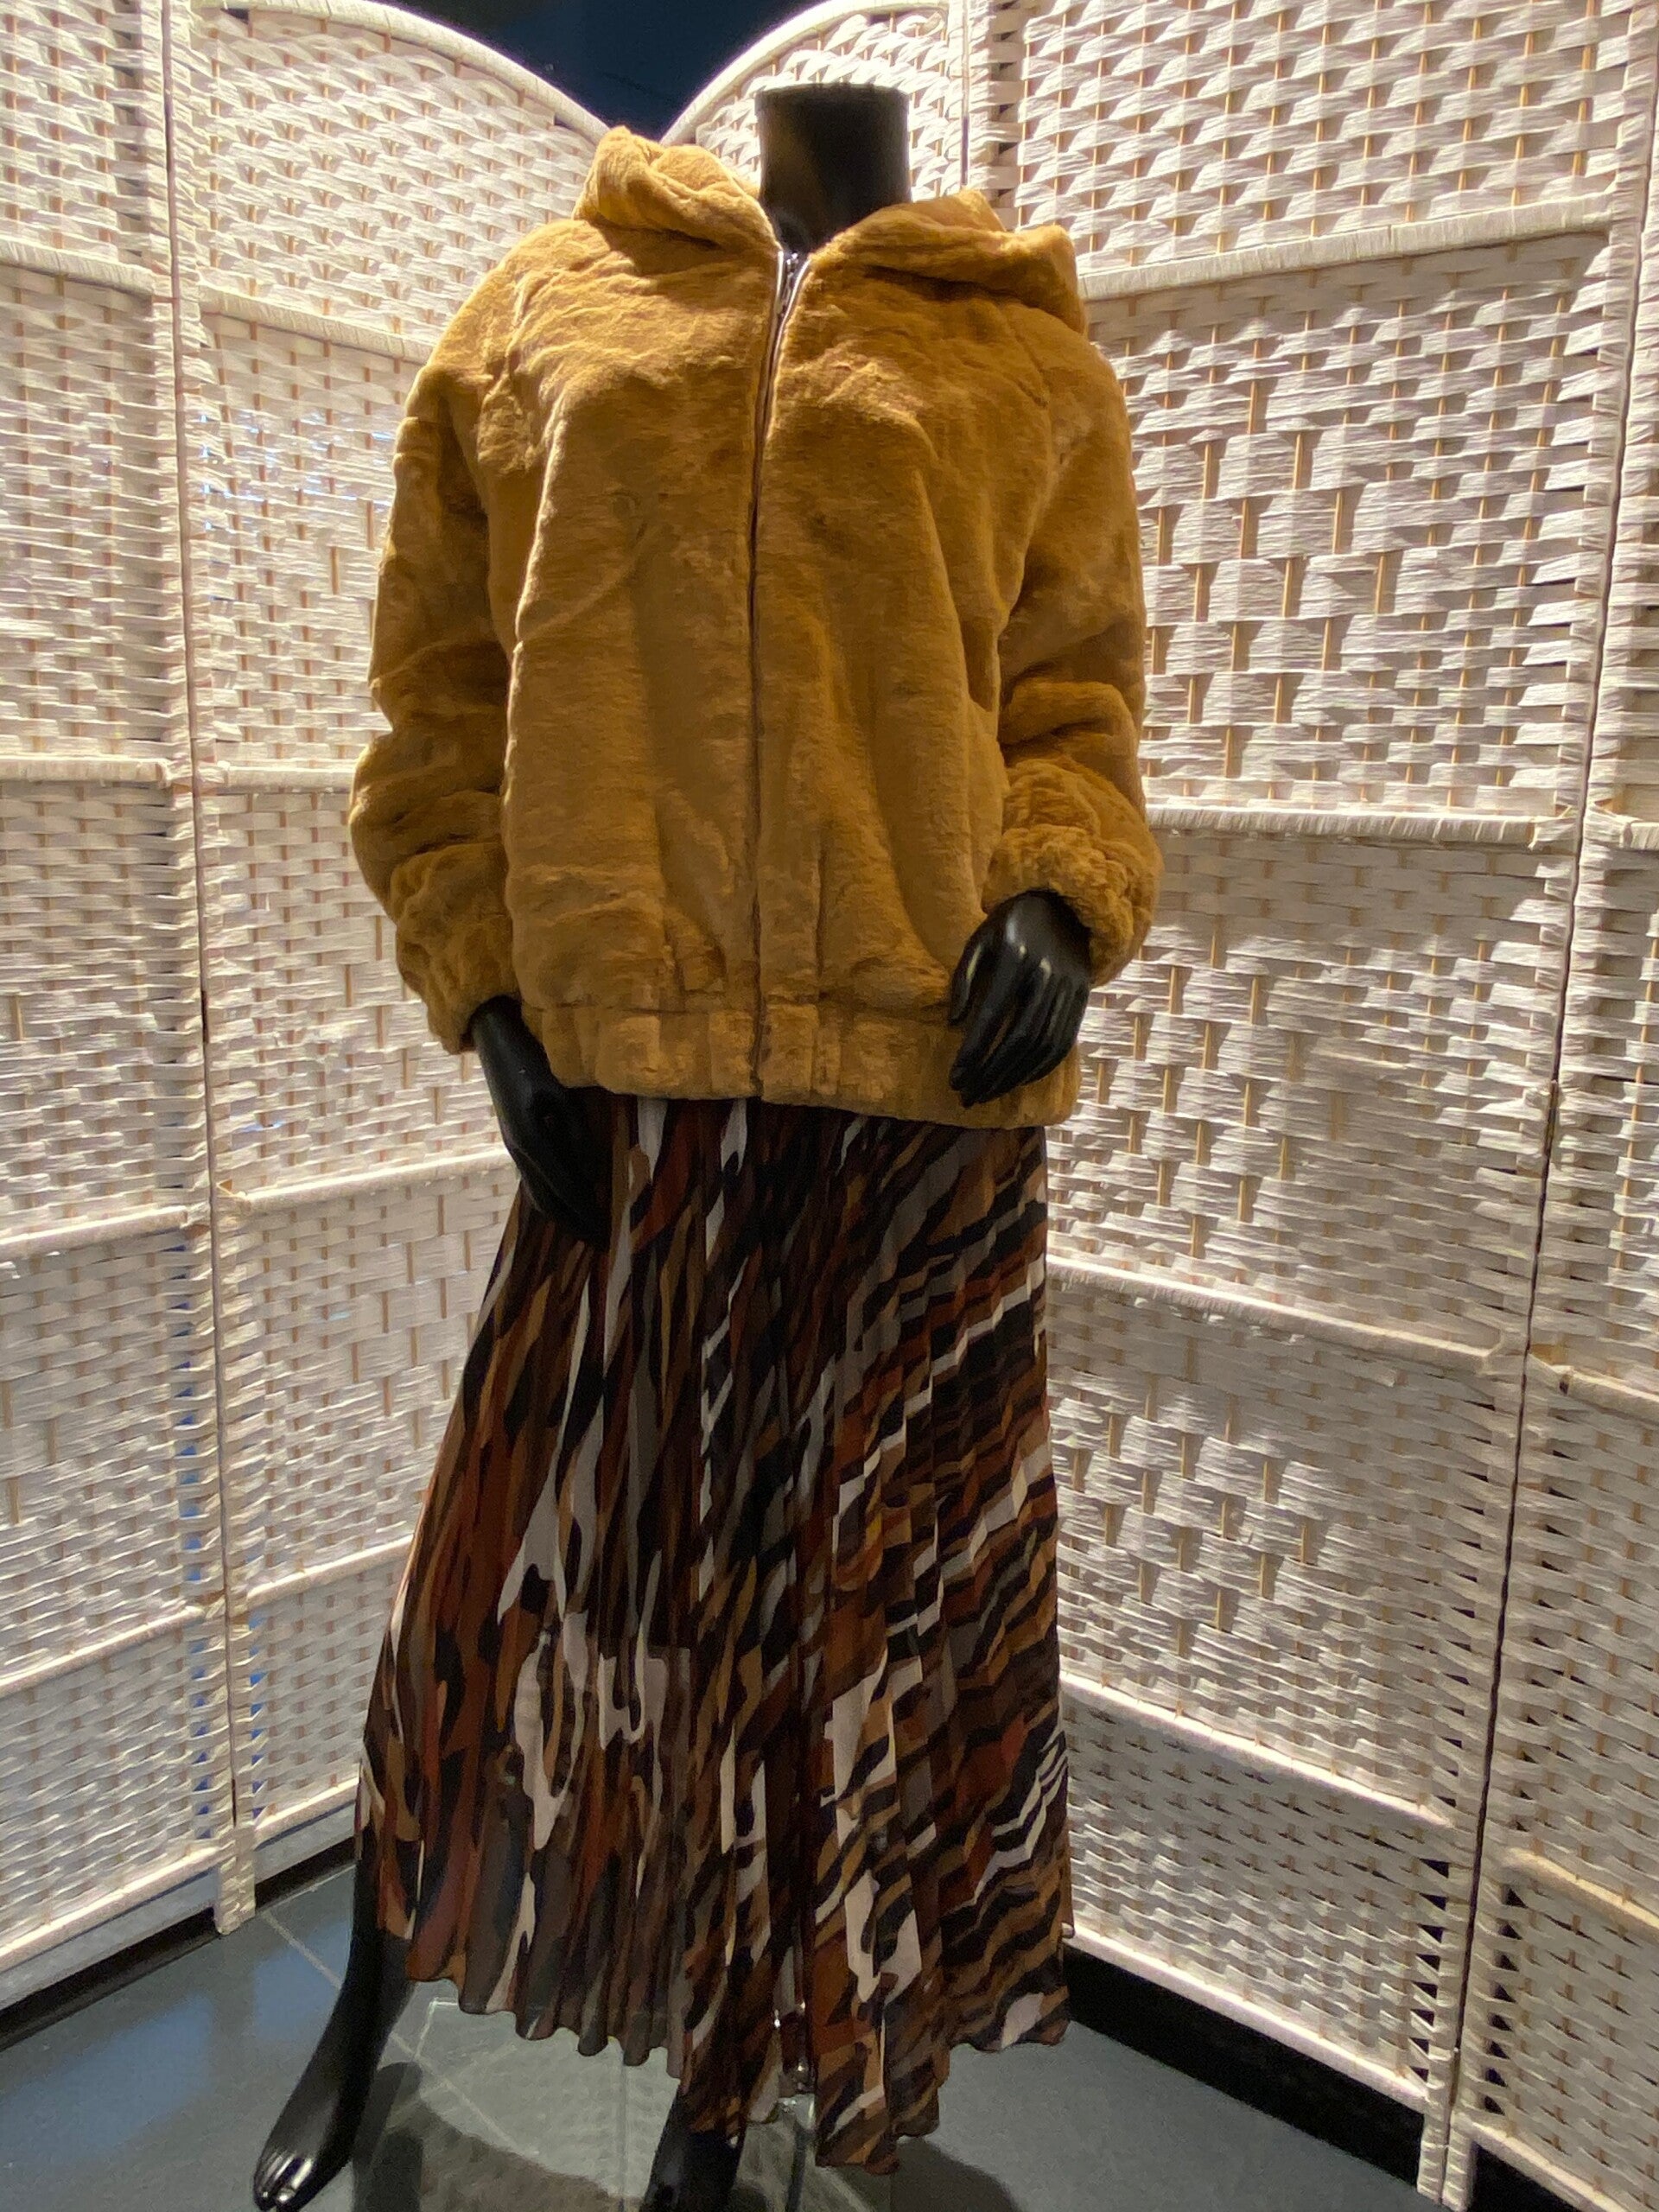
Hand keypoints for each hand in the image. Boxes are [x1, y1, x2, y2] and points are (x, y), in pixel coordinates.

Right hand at [467, 997, 610, 1246]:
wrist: (496, 1039)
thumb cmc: (533, 1058)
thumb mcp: (561, 1093)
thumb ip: (578, 1133)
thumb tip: (593, 1172)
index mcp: (529, 1140)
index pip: (562, 1188)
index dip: (584, 1211)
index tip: (605, 1230)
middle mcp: (517, 1150)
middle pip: (545, 1201)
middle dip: (573, 1223)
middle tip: (599, 1242)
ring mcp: (513, 1146)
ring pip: (536, 1192)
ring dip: (562, 1214)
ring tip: (586, 1228)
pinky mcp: (515, 1140)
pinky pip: (534, 1178)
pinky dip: (552, 1196)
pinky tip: (567, 1200)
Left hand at [947, 890, 1091, 1109]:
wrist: (1065, 905)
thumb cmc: (1011, 924)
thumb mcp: (980, 938)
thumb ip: (963, 977)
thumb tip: (953, 1023)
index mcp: (1016, 956)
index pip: (992, 1015)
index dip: (973, 1051)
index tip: (954, 1078)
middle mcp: (1046, 974)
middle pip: (1019, 1038)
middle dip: (991, 1073)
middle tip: (967, 1097)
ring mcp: (1068, 988)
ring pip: (1043, 1046)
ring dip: (1013, 1077)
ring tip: (987, 1094)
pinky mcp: (1082, 998)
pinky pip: (1063, 1043)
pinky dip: (1039, 1068)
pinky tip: (1016, 1081)